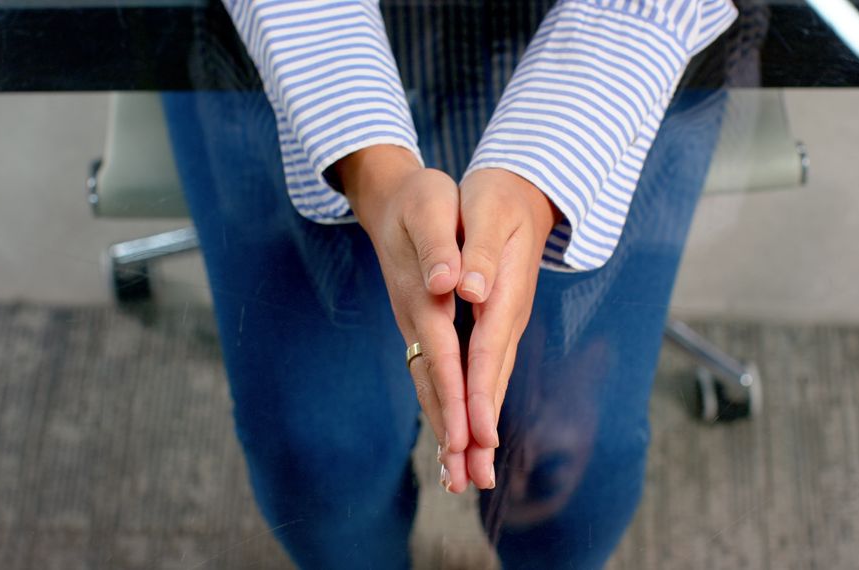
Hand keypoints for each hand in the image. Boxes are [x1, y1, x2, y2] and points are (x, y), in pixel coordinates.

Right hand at [334, 145, 471, 491]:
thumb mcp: (431, 209)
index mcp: (425, 296)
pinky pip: (432, 375)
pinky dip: (442, 408)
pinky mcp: (422, 328)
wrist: (391, 196)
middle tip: (462, 483)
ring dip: (444, 431)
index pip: (443, 355)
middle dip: (449, 433)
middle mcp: (418, 319)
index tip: (467, 439)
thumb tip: (450, 285)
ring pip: (430, 386)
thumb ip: (440, 248)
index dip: (455, 396)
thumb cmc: (421, 199)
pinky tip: (451, 435)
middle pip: (433, 385)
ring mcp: (416, 327)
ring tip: (456, 479)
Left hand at [455, 168, 558, 489]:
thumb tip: (470, 288)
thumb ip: (478, 249)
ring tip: (469, 477)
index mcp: (502, 292)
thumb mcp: (487, 209)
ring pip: (490, 384)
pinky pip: (484, 373)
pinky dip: (475, 406)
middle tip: (470, 481)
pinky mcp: (495, 325)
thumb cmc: (497, 196)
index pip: (488, 350)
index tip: (473, 433)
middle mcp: (506, 316)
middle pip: (492, 381)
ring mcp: (503, 324)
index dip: (478, 392)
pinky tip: (467, 434)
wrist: (522, 190)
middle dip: (479, 431)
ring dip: (478, 430)